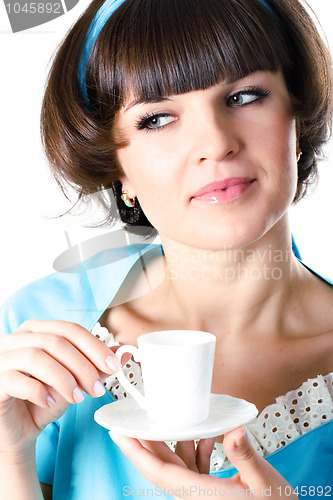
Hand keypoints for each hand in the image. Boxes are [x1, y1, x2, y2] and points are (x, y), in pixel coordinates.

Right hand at [0, 320, 121, 457]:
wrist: (18, 431)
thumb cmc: (44, 400)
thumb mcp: (75, 382)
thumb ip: (96, 366)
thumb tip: (123, 353)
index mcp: (36, 331)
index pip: (69, 329)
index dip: (94, 346)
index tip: (113, 366)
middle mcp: (16, 339)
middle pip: (55, 341)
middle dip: (83, 365)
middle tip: (98, 388)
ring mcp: (1, 358)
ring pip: (36, 357)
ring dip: (63, 378)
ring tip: (77, 398)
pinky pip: (16, 379)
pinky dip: (38, 391)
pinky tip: (51, 402)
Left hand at [110, 427, 296, 498]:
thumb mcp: (264, 483)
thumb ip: (246, 457)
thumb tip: (233, 432)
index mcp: (201, 495)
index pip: (158, 471)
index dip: (136, 451)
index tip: (119, 433)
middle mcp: (194, 495)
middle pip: (162, 463)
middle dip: (147, 438)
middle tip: (136, 415)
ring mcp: (200, 494)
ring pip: (176, 464)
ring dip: (176, 440)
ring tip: (177, 418)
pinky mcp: (208, 491)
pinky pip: (192, 468)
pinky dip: (195, 450)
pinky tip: (207, 437)